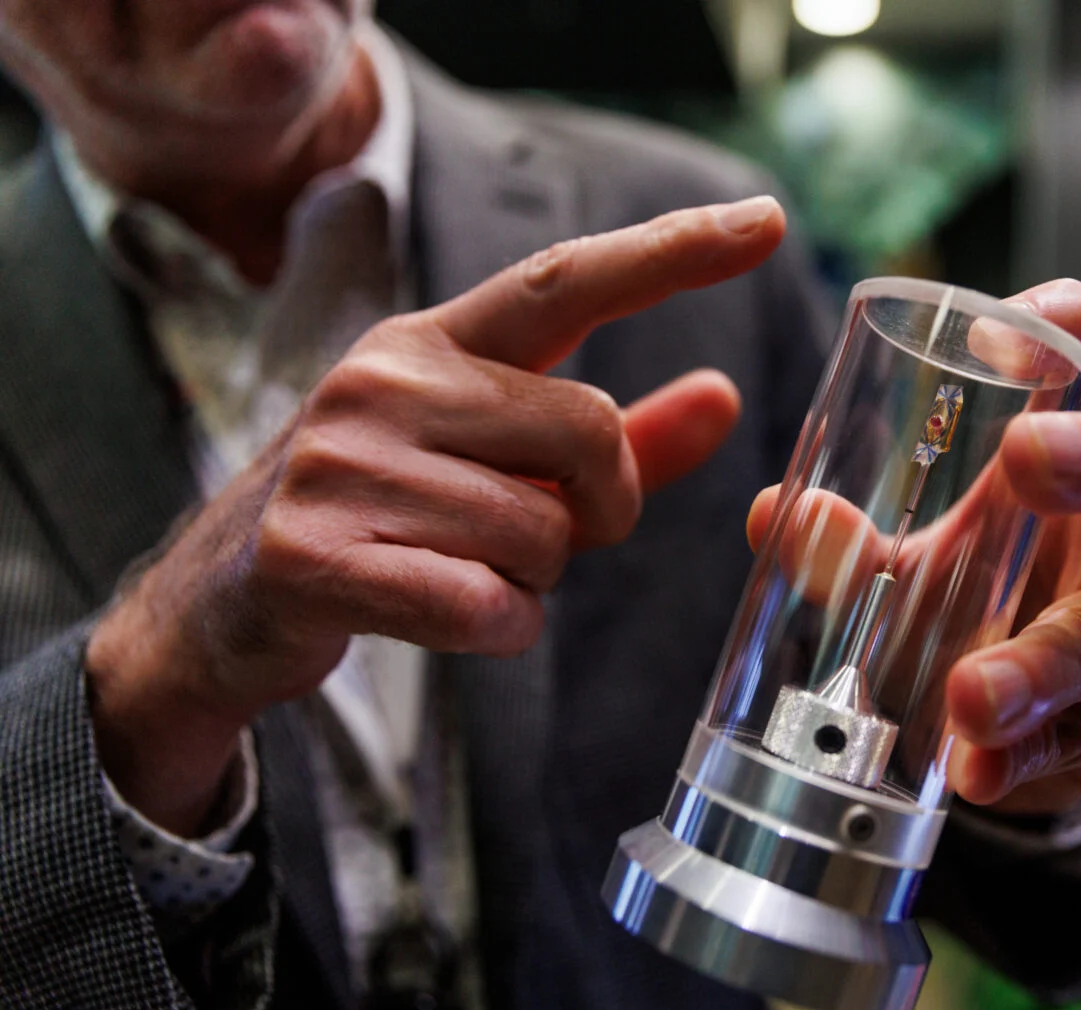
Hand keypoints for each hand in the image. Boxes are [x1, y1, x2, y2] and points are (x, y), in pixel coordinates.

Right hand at [86, 196, 787, 833]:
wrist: (225, 603)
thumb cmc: (390, 517)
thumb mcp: (500, 464)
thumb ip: (617, 438)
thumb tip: (725, 396)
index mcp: (434, 342)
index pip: (568, 279)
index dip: (674, 251)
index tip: (767, 220)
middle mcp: (386, 379)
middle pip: (589, 431)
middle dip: (603, 507)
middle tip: (553, 535)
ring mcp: (342, 463)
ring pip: (542, 536)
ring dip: (534, 582)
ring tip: (462, 570)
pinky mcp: (315, 554)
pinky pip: (486, 608)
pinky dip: (496, 631)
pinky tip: (443, 616)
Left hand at [746, 280, 1080, 816]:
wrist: (1018, 724)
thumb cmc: (976, 599)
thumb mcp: (911, 563)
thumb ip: (848, 542)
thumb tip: (777, 512)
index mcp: (1078, 460)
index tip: (1004, 334)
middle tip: (1026, 461)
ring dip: (1040, 662)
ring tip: (969, 695)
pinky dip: (1031, 753)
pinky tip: (979, 769)